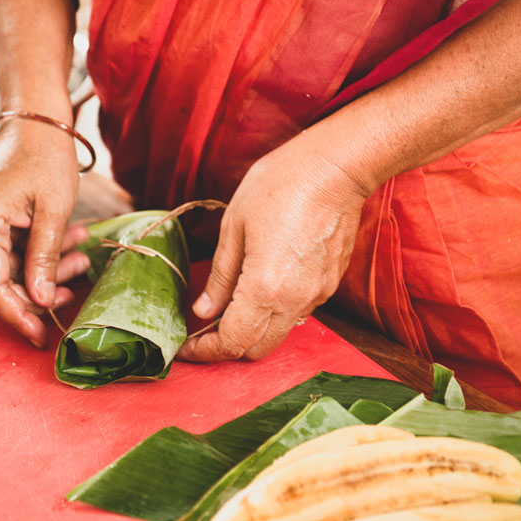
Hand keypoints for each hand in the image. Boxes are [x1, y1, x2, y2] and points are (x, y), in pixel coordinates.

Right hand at [0, 120, 89, 346]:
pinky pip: (12, 249)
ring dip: (46, 268)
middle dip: (37, 290)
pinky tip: (72, 242)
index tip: (38, 334)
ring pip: (9, 266)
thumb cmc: (47, 153)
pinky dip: (41, 252)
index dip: (16, 313)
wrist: (38, 119)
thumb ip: (45, 257)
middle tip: (68, 297)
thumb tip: (38, 299)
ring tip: (81, 258)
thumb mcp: (55, 210)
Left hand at [177, 132, 368, 362]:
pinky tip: (261, 287)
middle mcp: (294, 300)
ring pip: (279, 333)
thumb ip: (220, 276)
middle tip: (202, 331)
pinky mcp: (330, 283)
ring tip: (229, 307)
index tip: (185, 347)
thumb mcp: (234, 226)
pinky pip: (298, 312)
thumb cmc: (280, 185)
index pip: (231, 343)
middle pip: (257, 350)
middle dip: (227, 347)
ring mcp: (317, 294)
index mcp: (264, 288)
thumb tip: (204, 311)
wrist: (335, 168)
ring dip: (253, 331)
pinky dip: (274, 312)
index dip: (204, 352)